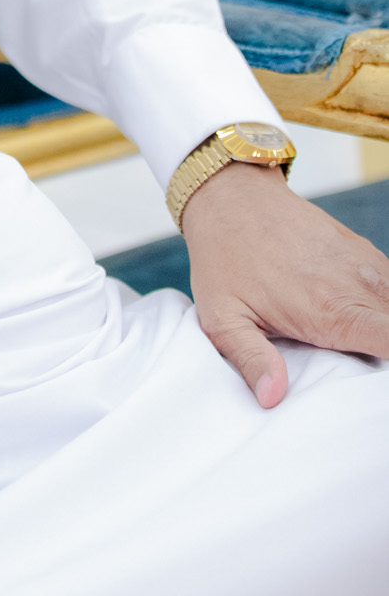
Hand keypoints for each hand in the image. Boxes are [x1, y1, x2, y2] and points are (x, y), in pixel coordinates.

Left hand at [183, 161, 388, 406]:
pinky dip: (382, 307)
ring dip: (382, 327)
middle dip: (383, 355)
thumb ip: (251, 360)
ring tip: (351, 342)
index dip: (388, 372)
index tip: (374, 381)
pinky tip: (355, 316)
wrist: (232, 197)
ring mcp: (366, 264)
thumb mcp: (222, 317)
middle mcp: (359, 287)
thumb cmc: (224, 260)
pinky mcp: (364, 252)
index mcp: (332, 313)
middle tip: (355, 361)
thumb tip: (273, 398)